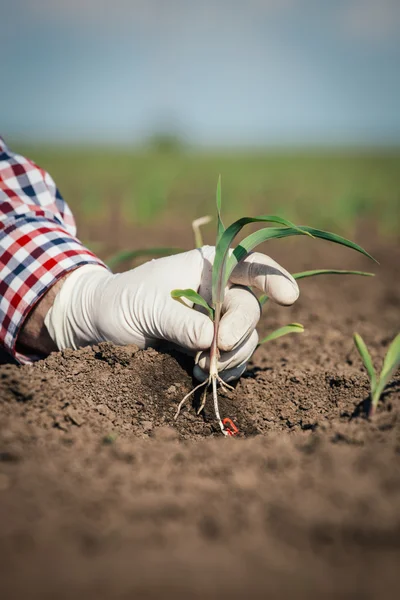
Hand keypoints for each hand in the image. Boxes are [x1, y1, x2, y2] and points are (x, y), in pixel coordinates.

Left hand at [44, 246, 298, 380]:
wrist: (105, 324)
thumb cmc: (125, 300)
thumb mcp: (148, 306)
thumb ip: (179, 320)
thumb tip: (212, 340)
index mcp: (208, 268)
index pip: (249, 265)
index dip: (273, 277)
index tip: (289, 297)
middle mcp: (219, 292)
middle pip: (249, 309)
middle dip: (238, 331)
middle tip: (218, 348)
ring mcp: (217, 321)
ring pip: (246, 339)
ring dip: (231, 356)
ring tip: (201, 367)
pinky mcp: (209, 347)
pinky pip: (232, 360)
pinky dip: (224, 370)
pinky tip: (202, 374)